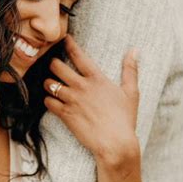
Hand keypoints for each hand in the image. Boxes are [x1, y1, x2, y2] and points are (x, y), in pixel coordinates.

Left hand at [44, 35, 139, 165]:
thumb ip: (130, 70)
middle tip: (55, 67)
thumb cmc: (124, 119)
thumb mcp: (131, 92)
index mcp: (97, 79)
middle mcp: (82, 86)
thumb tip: (134, 50)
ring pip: (49, 84)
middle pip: (57, 66)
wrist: (115, 143)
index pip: (78, 55)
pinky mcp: (65, 115)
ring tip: (52, 85)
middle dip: (53, 64)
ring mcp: (72, 100)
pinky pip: (48, 102)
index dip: (69, 44)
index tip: (64, 39)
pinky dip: (48, 101)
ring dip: (48, 83)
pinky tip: (52, 102)